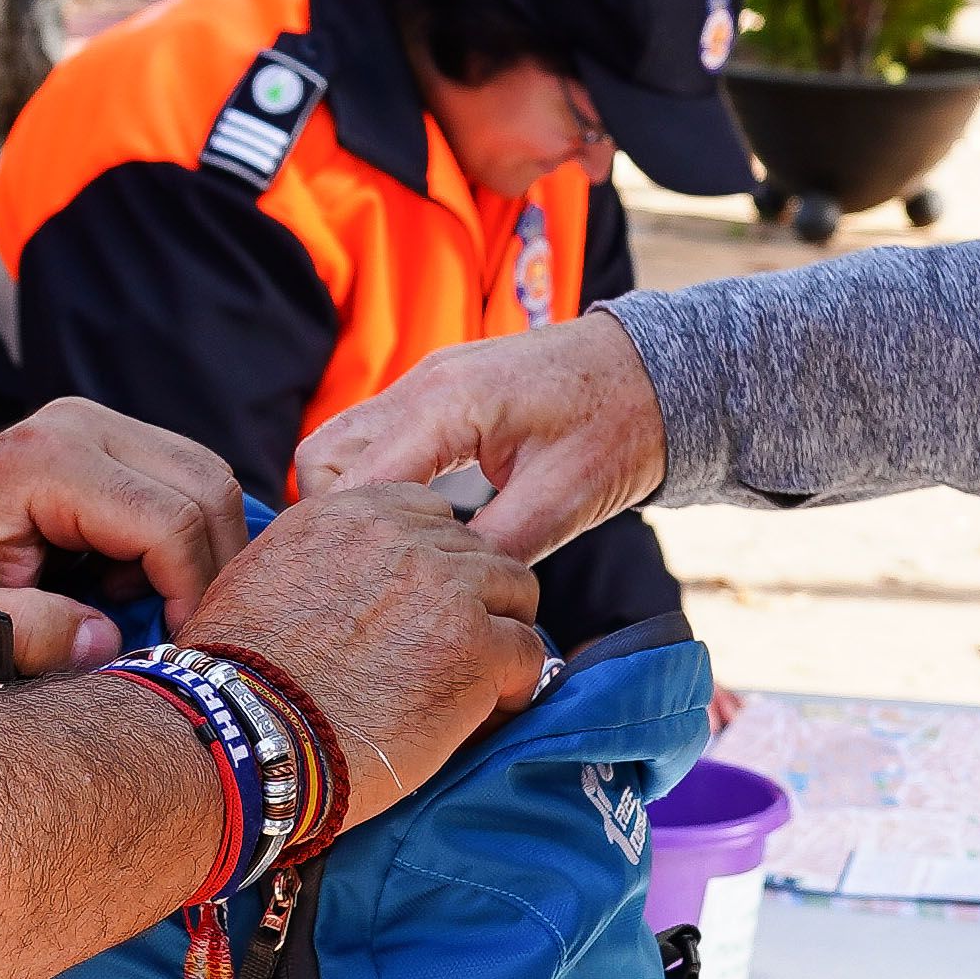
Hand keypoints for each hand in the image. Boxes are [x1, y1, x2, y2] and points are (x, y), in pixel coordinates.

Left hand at [0, 399, 247, 670]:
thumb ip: (25, 636)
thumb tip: (111, 644)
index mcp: (47, 464)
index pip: (168, 522)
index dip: (191, 592)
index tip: (179, 649)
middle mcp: (82, 425)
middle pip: (206, 488)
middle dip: (211, 570)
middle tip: (185, 636)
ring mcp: (94, 422)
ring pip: (205, 476)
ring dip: (199, 549)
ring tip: (151, 609)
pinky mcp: (101, 437)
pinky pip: (179, 477)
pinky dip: (180, 533)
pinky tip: (129, 581)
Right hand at [179, 482, 549, 820]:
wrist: (245, 732)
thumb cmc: (237, 676)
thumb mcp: (257, 580)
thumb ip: (312, 559)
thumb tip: (330, 582)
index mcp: (347, 512)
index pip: (429, 512)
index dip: (435, 561)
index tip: (422, 606)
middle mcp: (402, 537)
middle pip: (479, 550)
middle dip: (474, 600)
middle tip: (450, 654)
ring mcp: (446, 589)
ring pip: (517, 594)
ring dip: (501, 636)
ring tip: (474, 683)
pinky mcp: (475, 647)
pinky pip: (530, 655)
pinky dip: (515, 688)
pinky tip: (481, 716)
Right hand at [292, 310, 664, 563]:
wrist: (655, 371)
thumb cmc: (617, 425)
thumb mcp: (563, 499)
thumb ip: (497, 549)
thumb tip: (447, 608)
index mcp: (446, 404)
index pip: (355, 482)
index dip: (351, 546)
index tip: (360, 598)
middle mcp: (421, 385)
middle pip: (324, 458)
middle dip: (337, 521)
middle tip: (378, 575)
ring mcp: (425, 385)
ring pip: (342, 447)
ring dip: (355, 502)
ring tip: (398, 556)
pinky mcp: (437, 396)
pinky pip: (377, 441)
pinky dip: (380, 484)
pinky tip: (418, 527)